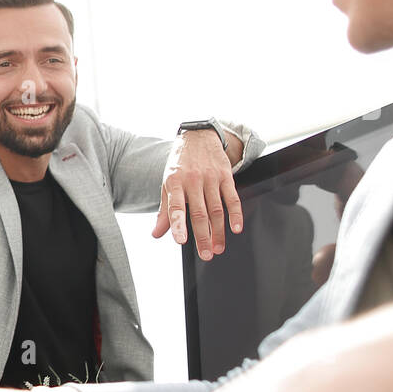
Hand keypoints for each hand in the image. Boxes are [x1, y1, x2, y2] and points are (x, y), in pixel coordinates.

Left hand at [152, 130, 243, 259]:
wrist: (198, 136)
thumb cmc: (180, 164)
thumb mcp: (167, 184)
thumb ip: (164, 210)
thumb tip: (156, 234)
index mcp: (174, 182)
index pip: (176, 206)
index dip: (178, 224)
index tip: (181, 241)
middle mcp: (193, 180)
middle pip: (199, 213)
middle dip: (203, 236)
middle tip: (206, 255)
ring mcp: (211, 178)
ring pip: (216, 209)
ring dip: (219, 231)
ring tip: (218, 248)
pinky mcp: (226, 176)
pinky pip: (232, 198)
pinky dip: (235, 214)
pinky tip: (236, 228)